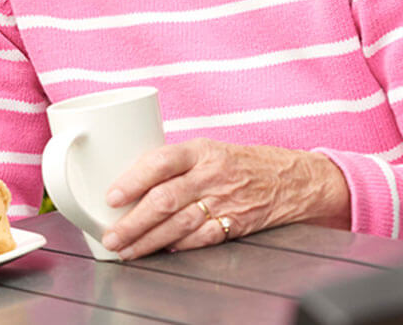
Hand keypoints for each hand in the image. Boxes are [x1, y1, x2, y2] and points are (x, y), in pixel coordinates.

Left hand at [97, 140, 349, 259]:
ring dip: (148, 241)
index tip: (111, 196)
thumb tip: (127, 182)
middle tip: (111, 235)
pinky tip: (161, 251)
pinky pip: (202, 239)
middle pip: (165, 200)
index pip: (161, 162)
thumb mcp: (206, 150)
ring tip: (126, 249)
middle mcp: (212, 175)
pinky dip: (179, 247)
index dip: (133, 180)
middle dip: (133, 222)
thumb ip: (172, 164)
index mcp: (200, 151)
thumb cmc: (239, 163)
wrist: (291, 179)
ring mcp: (225, 201)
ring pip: (179, 225)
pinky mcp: (235, 224)